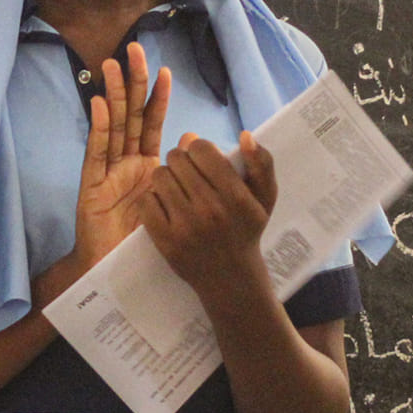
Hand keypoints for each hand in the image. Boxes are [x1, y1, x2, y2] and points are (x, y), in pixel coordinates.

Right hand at [72, 50, 170, 271]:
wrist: (115, 272)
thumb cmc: (147, 242)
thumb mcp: (175, 204)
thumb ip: (183, 175)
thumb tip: (194, 141)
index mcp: (148, 167)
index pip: (153, 124)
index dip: (158, 97)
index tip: (166, 70)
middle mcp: (126, 163)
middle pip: (130, 116)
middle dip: (133, 83)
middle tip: (135, 50)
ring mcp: (106, 172)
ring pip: (111, 126)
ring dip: (112, 95)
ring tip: (112, 65)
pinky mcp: (91, 186)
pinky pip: (95, 153)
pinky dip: (97, 127)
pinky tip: (96, 103)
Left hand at [139, 129, 278, 297]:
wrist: (230, 277)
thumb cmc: (246, 230)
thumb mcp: (265, 198)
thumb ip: (261, 163)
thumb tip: (245, 135)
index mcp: (235, 196)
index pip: (201, 149)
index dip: (199, 149)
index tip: (203, 161)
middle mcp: (210, 209)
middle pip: (177, 159)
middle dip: (180, 161)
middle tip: (187, 175)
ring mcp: (186, 226)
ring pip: (159, 176)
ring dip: (165, 178)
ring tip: (176, 189)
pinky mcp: (165, 240)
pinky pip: (147, 201)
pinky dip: (152, 199)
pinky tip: (165, 206)